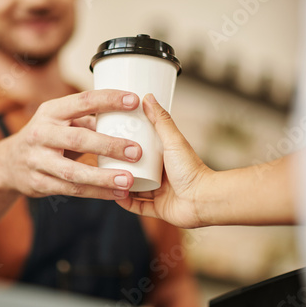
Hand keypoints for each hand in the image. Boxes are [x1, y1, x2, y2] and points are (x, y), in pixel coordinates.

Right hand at [0, 90, 142, 199]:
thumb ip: (89, 121)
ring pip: (73, 172)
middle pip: (78, 139)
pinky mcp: (38, 183)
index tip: (134, 101)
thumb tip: (127, 121)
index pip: (83, 101)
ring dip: (103, 178)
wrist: (9, 164)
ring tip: (128, 181)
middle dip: (109, 145)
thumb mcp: (61, 122)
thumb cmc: (47, 137)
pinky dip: (96, 193)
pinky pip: (71, 190)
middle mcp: (41, 133)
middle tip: (136, 151)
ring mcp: (37, 160)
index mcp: (51, 111)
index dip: (109, 100)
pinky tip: (116, 194)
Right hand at [116, 94, 213, 227]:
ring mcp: (160, 193)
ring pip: (134, 189)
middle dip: (119, 166)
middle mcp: (162, 175)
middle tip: (102, 159)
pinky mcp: (158, 209)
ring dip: (120, 184)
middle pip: (135, 169)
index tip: (110, 137)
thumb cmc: (191, 169)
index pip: (141, 150)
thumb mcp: (172, 140)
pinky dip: (125, 202)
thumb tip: (148, 96)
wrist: (203, 199)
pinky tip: (113, 195)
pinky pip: (138, 206)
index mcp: (165, 158)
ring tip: (103, 177)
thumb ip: (160, 120)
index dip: (126, 145)